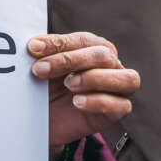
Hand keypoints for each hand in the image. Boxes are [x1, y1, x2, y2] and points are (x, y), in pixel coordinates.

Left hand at [28, 32, 138, 151]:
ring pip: (127, 78)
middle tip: (41, 69)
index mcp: (93, 47)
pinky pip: (122, 105)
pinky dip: (99, 101)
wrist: (42, 120)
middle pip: (104, 55)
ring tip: (68, 85)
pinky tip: (77, 102)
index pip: (83, 40)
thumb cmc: (45, 87)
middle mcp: (110, 65)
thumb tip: (34, 44)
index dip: (58, 43)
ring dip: (95, 78)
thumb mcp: (41, 68)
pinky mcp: (116, 112)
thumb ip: (41, 54)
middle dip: (70, 60)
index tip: (33, 48)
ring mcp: (117, 89)